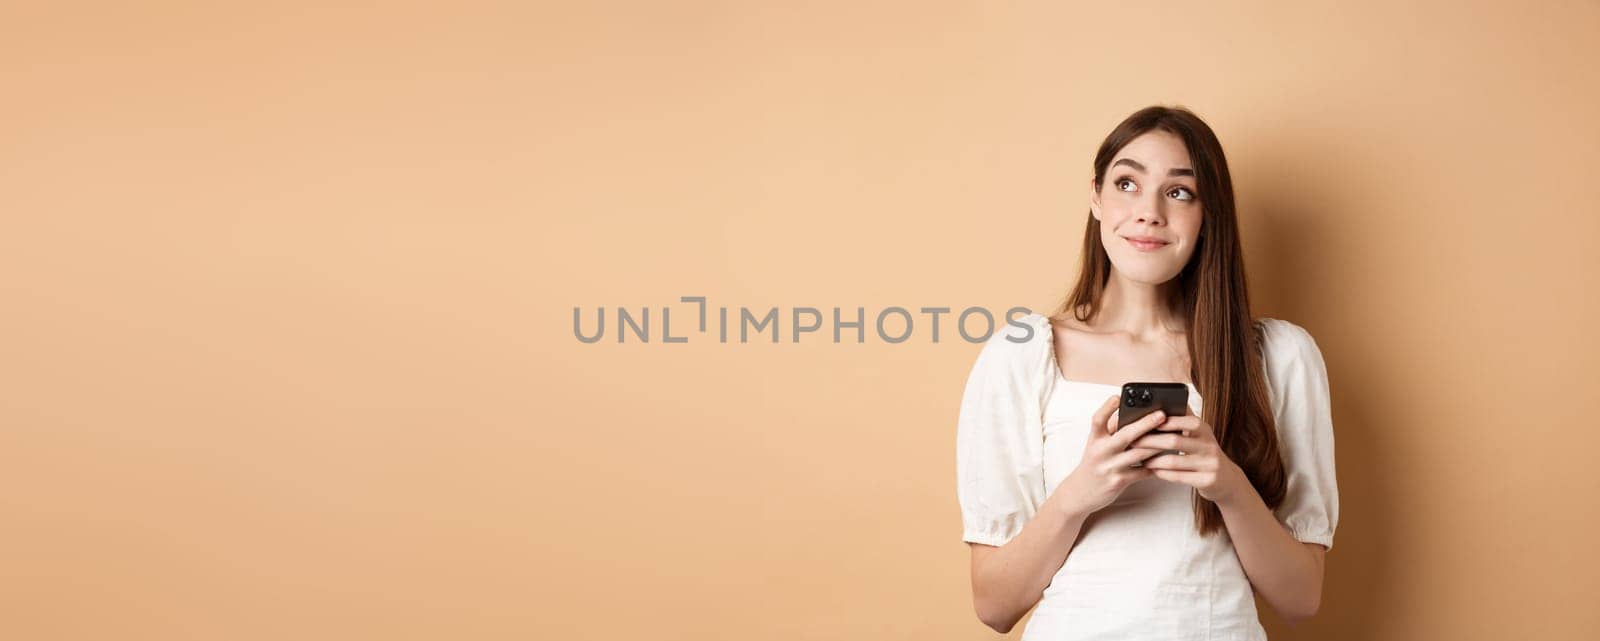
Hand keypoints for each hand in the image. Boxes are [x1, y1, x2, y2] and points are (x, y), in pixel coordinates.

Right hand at [1054, 396, 1171, 515]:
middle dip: (1145, 424)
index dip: (1106, 408)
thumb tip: (1132, 412)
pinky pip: (1142, 472)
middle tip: (1161, 415)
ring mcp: (1109, 467)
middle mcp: (1100, 451)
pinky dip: (1155, 466)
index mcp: (1094, 439)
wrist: (1080, 491)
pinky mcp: (1118, 482)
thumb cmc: (1094, 463)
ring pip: (1138, 454)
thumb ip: (1110, 430)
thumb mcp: (1095, 444)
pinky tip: (1167, 459)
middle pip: (1125, 435)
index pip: (1098, 420)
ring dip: (1157, 445)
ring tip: (1172, 436)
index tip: (1117, 397)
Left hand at [1129, 413, 1249, 504]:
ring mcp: (1210, 464)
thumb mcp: (1199, 435)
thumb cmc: (1204, 453)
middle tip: (1133, 441)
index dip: (1166, 421)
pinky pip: (1179, 477)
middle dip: (1151, 441)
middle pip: (1175, 441)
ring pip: (1174, 461)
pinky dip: (1162, 473)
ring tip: (1139, 458)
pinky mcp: (1207, 481)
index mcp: (1205, 430)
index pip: (1186, 421)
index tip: (1146, 422)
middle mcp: (1209, 445)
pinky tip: (1152, 470)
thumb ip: (1183, 421)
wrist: (1226, 479)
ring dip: (1153, 460)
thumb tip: (1160, 404)